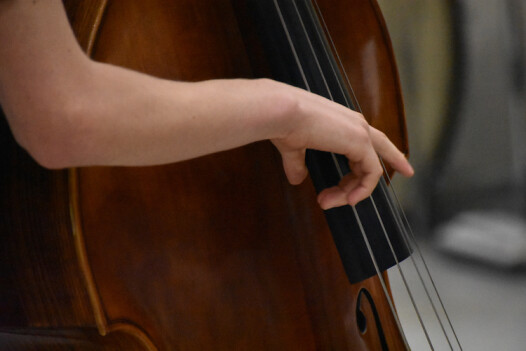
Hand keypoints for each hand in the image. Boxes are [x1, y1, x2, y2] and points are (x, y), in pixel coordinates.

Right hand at [269, 83, 412, 209]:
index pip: (372, 139)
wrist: (281, 113)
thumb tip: (297, 179)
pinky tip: (347, 200)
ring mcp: (360, 132)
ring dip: (351, 192)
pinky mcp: (360, 142)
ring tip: (327, 202)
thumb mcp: (294, 148)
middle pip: (379, 152)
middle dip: (386, 168)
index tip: (404, 168)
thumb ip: (298, 164)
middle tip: (377, 186)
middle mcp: (355, 123)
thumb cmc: (283, 125)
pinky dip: (361, 190)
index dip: (389, 153)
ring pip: (370, 170)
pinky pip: (371, 174)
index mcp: (342, 121)